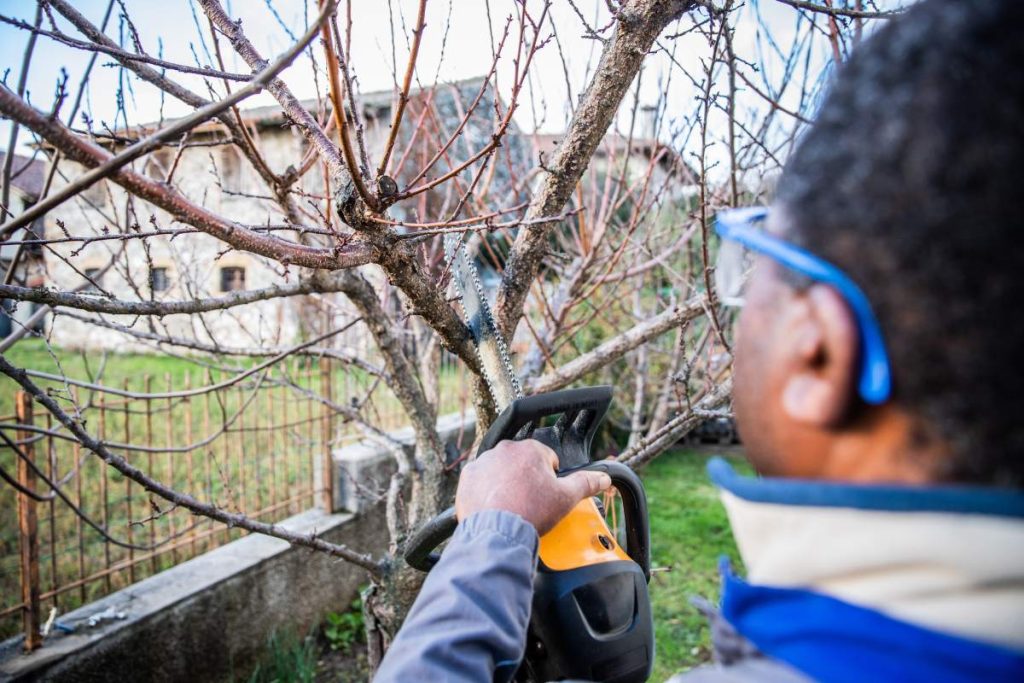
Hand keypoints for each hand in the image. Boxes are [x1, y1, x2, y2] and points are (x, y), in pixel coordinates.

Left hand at [455, 439, 611, 535]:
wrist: (497, 532)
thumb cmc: (530, 512)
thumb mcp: (566, 498)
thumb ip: (586, 483)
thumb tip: (604, 478)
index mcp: (530, 449)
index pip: (547, 459)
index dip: (550, 478)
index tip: (546, 494)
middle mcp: (505, 449)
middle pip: (522, 463)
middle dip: (527, 479)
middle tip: (530, 503)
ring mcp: (483, 462)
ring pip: (500, 470)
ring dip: (506, 484)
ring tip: (511, 506)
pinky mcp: (468, 477)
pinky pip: (480, 481)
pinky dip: (486, 491)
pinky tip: (494, 507)